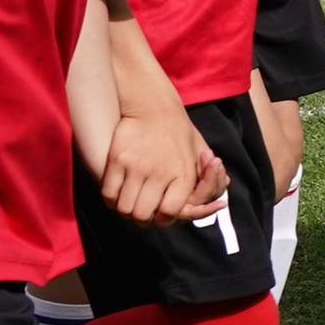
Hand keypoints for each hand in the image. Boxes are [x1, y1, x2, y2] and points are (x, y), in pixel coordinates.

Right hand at [98, 113, 225, 225]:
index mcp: (184, 173)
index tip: (160, 214)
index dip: (164, 218)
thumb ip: (206, 181)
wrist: (153, 106)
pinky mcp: (117, 159)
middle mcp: (161, 172)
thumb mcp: (200, 154)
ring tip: (129, 204)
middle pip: (144, 215)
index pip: (171, 213)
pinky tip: (116, 195)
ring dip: (126, 210)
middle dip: (143, 218)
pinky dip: (111, 199)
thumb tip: (216, 204)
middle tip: (142, 212)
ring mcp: (137, 166)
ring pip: (124, 207)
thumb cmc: (180, 133)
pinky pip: (108, 193)